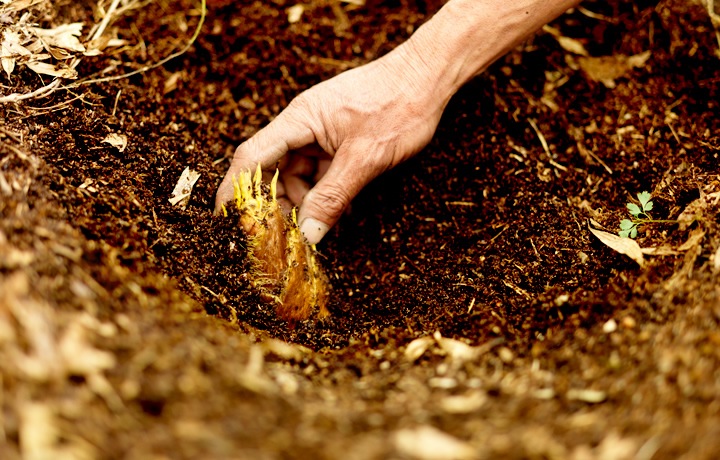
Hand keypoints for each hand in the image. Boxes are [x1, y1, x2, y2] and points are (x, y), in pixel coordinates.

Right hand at [215, 41, 448, 243]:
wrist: (429, 78)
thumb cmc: (399, 105)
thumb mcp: (366, 158)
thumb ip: (333, 196)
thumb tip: (307, 234)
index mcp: (299, 121)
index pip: (251, 157)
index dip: (234, 190)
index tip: (225, 220)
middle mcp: (303, 127)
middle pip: (273, 172)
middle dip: (277, 206)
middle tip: (287, 237)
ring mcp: (320, 134)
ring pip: (298, 177)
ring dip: (308, 203)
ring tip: (329, 224)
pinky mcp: (337, 142)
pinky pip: (321, 174)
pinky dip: (327, 194)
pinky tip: (345, 210)